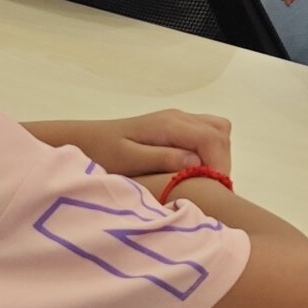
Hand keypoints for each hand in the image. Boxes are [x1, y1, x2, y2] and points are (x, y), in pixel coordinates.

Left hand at [65, 108, 230, 183]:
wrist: (85, 140)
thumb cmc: (102, 152)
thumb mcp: (128, 160)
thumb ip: (161, 159)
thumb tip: (196, 163)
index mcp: (169, 124)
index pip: (211, 138)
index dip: (219, 164)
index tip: (215, 190)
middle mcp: (178, 117)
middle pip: (220, 133)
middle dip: (221, 162)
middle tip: (211, 189)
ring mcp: (178, 121)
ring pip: (217, 131)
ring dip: (218, 156)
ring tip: (204, 181)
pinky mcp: (176, 128)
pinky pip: (206, 135)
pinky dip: (210, 153)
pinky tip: (194, 172)